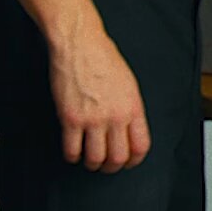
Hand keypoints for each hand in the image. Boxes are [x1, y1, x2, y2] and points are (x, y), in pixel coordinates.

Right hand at [48, 9, 150, 171]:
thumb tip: (128, 131)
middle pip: (117, 158)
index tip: (127, 163)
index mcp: (133, 107)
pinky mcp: (71, 118)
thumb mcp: (128, 83)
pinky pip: (72, 150)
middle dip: (112, 167)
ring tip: (89, 160)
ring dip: (92, 164)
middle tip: (106, 166)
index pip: (141, 147)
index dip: (134, 161)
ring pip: (95, 159)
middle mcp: (115, 116)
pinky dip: (72, 156)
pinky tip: (73, 151)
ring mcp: (93, 118)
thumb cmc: (103, 58)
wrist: (80, 43)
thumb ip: (130, 108)